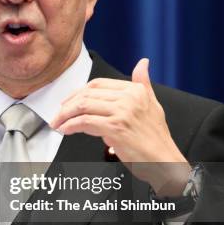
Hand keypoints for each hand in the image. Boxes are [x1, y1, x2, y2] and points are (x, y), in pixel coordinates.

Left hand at [50, 58, 190, 195]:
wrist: (165, 161)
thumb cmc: (156, 138)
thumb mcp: (153, 104)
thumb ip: (143, 83)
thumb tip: (143, 63)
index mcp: (135, 90)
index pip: (97, 84)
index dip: (77, 92)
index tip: (67, 102)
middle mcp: (129, 98)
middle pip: (87, 94)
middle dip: (67, 105)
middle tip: (58, 115)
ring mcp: (122, 112)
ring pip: (83, 106)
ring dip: (65, 115)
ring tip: (58, 123)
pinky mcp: (116, 128)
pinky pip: (85, 122)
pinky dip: (71, 126)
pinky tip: (66, 130)